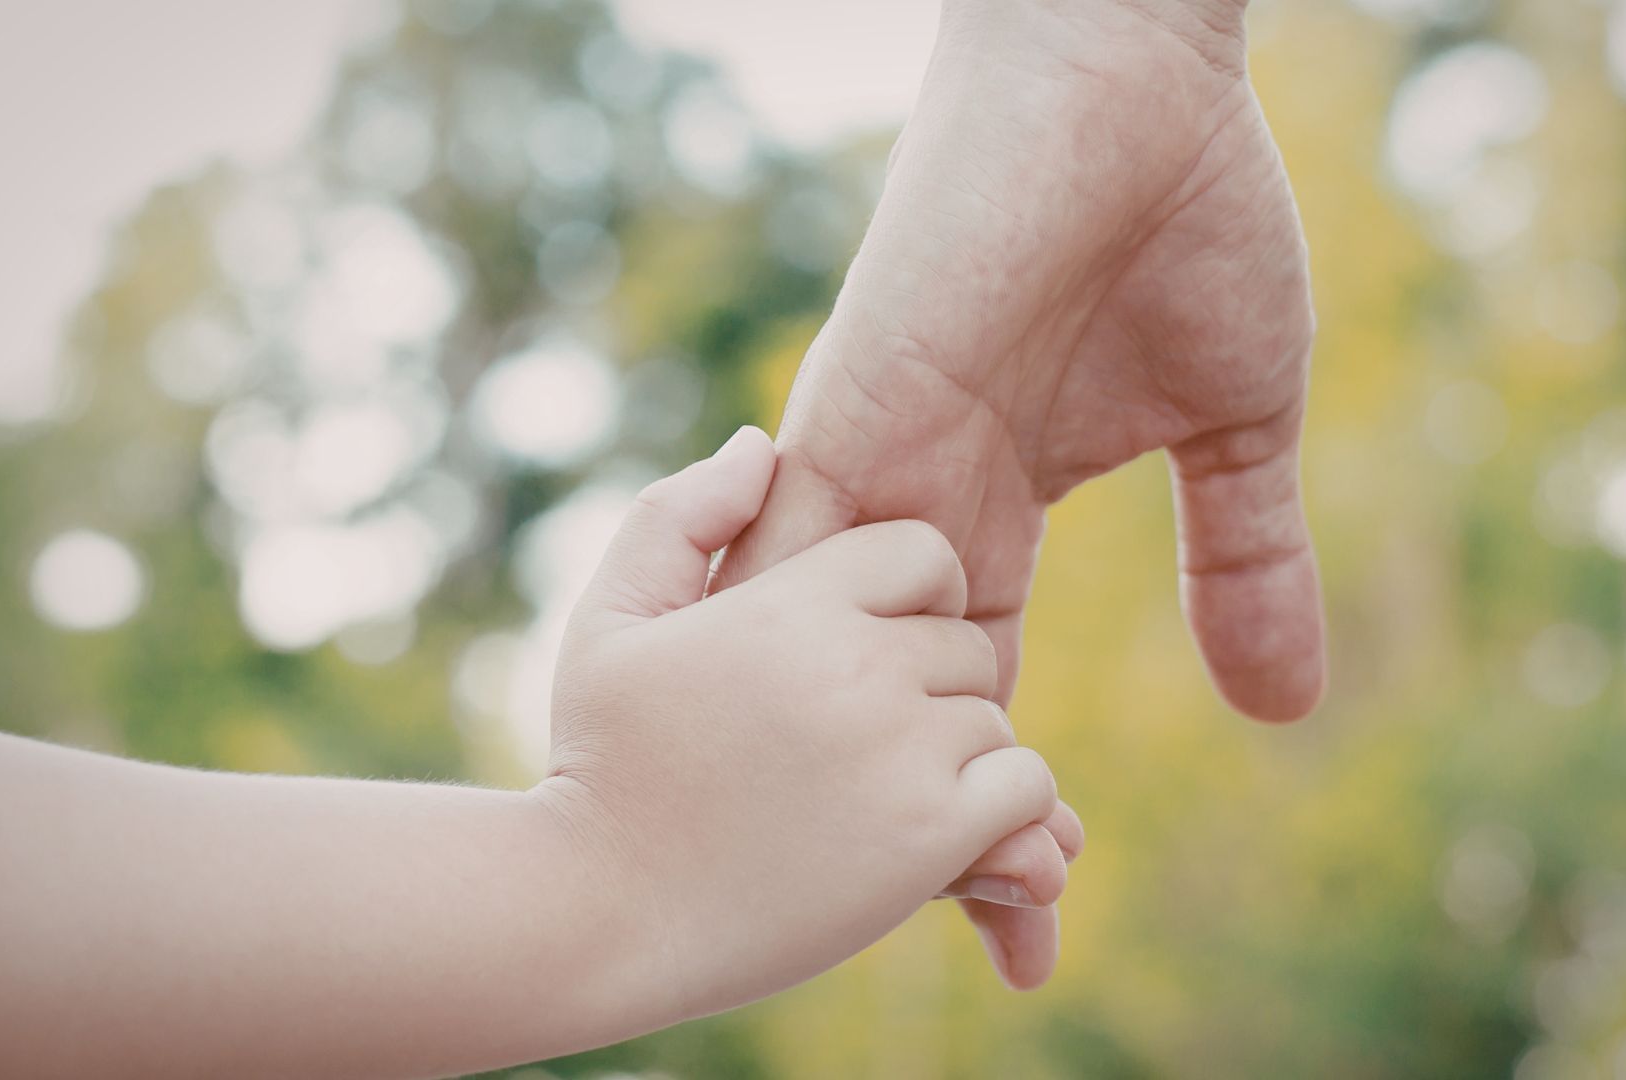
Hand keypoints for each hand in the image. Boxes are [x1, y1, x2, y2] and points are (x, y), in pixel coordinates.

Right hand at [541, 427, 1067, 1017]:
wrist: (599, 913)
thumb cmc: (603, 765)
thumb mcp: (612, 618)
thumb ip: (681, 517)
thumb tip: (760, 444)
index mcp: (791, 600)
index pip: (922, 554)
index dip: (908, 600)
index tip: (864, 654)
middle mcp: (857, 663)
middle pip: (960, 643)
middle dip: (924, 688)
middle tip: (857, 742)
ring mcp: (899, 749)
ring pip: (992, 719)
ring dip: (949, 759)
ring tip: (870, 798)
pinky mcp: (931, 835)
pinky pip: (1026, 791)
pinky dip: (998, 816)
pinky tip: (924, 838)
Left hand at [719, 0, 1322, 986]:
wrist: (1136, 81)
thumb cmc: (1187, 223)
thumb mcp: (1237, 431)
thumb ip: (1245, 564)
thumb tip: (1286, 710)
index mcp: (985, 512)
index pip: (975, 693)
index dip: (1001, 805)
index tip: (1039, 920)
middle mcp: (908, 503)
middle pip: (889, 705)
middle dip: (934, 825)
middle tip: (1002, 940)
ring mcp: (869, 458)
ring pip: (830, 657)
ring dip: (874, 772)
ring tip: (937, 894)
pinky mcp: (855, 398)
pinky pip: (792, 552)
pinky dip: (808, 663)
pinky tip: (812, 766)